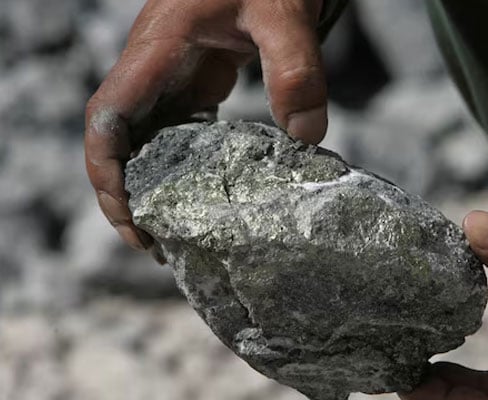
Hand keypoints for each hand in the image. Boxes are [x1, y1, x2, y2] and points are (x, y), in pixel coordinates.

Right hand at [85, 0, 326, 249]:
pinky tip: (198, 193)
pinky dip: (177, 163)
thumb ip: (296, 70)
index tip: (126, 214)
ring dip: (148, 182)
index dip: (105, 168)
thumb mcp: (284, 13)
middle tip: (151, 243)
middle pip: (117, 136)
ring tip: (171, 230)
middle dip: (123, 192)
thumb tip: (305, 139)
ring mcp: (173, 70)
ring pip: (142, 135)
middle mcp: (154, 63)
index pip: (107, 114)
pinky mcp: (197, 76)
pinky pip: (175, 126)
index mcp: (158, 47)